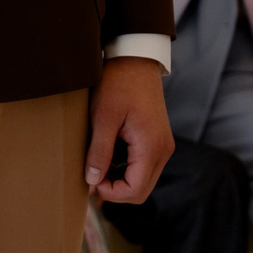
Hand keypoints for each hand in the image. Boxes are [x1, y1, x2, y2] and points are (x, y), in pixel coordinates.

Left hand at [87, 56, 172, 203]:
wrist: (135, 59)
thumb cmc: (119, 83)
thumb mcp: (103, 117)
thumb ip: (100, 152)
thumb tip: (92, 180)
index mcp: (151, 147)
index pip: (135, 190)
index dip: (111, 193)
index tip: (90, 180)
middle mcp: (162, 150)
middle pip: (141, 190)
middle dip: (115, 190)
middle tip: (91, 177)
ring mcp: (162, 145)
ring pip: (142, 180)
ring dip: (120, 180)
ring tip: (97, 165)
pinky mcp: (157, 139)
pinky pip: (143, 166)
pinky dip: (126, 169)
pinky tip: (108, 157)